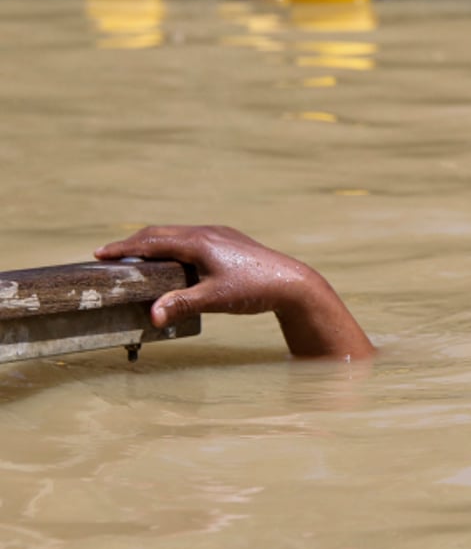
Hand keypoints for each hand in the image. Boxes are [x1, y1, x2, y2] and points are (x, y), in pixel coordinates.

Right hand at [95, 225, 373, 359]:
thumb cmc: (253, 289)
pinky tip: (172, 256)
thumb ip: (181, 306)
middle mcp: (207, 232)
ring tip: (134, 255)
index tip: (100, 254)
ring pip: (177, 233)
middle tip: (109, 254)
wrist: (292, 282)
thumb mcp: (214, 300)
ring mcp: (219, 234)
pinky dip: (172, 243)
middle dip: (133, 243)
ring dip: (153, 241)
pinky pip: (192, 236)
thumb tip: (150, 316)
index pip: (152, 242)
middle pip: (161, 233)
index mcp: (199, 242)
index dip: (124, 248)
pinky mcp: (229, 240)